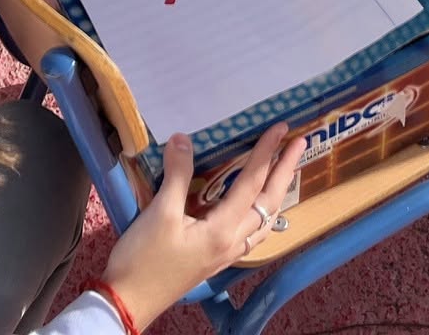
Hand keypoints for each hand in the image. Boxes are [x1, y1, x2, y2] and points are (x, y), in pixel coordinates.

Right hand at [101, 126, 306, 327]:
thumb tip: (183, 139)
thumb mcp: (159, 213)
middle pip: (268, 202)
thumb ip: (177, 175)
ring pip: (265, 221)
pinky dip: (262, 214)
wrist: (129, 301)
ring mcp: (227, 253)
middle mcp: (233, 242)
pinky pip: (252, 233)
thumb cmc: (143, 259)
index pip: (252, 182)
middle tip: (299, 143)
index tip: (280, 128)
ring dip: (277, 192)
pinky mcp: (216, 260)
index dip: (267, 152)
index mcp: (223, 229)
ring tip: (285, 172)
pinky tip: (257, 210)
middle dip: (285, 170)